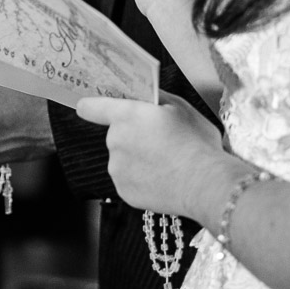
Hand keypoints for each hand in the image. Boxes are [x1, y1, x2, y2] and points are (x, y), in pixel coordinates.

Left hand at [76, 91, 224, 216]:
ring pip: (123, 158)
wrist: (205, 184)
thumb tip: (146, 97)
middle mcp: (115, 141)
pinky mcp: (123, 192)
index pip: (94, 107)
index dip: (90, 105)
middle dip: (133, 135)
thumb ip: (157, 98)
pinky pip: (129, 180)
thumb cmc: (196, 142)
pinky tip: (162, 178)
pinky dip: (141, 179)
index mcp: (126, 115)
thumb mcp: (182, 108)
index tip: (83, 106)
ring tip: (166, 162)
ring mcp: (117, 168)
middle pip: (117, 134)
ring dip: (137, 158)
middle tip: (161, 141)